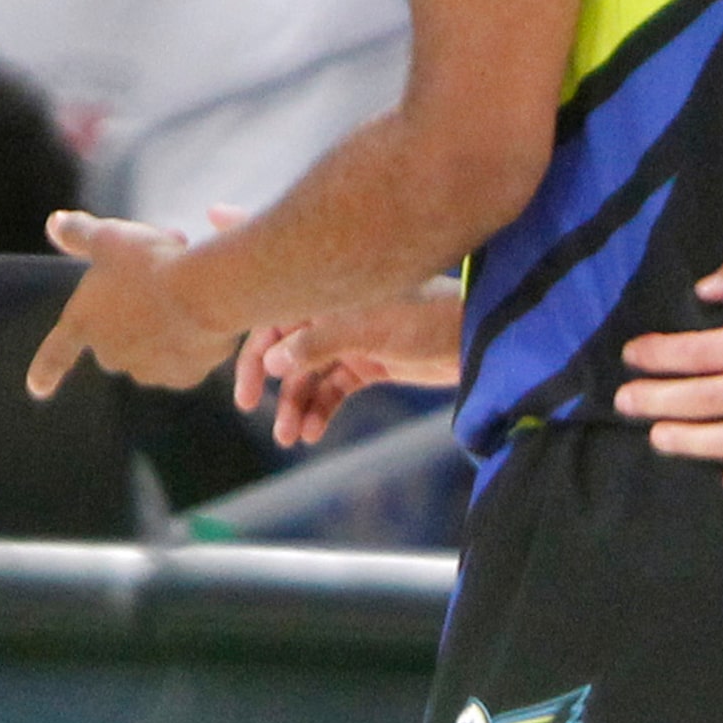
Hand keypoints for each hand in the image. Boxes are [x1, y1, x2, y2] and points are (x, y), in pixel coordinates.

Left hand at [27, 211, 238, 397]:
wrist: (206, 292)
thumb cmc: (151, 263)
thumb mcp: (110, 237)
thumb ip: (79, 233)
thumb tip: (54, 222)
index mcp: (84, 324)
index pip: (56, 353)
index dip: (46, 369)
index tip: (38, 388)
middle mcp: (111, 354)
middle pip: (116, 338)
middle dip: (135, 311)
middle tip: (159, 278)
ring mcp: (148, 369)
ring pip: (153, 347)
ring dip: (163, 326)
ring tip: (187, 293)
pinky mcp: (185, 376)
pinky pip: (185, 358)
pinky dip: (192, 341)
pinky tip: (205, 316)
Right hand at [233, 277, 464, 446]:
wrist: (480, 341)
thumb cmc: (430, 320)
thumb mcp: (371, 330)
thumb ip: (318, 343)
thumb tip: (269, 365)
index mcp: (337, 285)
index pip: (280, 298)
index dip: (254, 325)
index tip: (242, 376)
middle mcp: (340, 307)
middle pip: (286, 340)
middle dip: (266, 375)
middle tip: (252, 409)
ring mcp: (355, 336)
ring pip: (309, 371)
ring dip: (296, 403)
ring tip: (289, 437)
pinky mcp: (371, 362)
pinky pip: (333, 388)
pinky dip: (321, 409)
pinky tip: (312, 433)